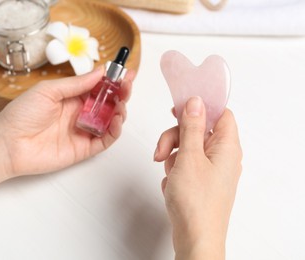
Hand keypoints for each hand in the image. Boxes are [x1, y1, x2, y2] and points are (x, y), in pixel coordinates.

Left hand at [0, 66, 134, 176]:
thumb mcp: (49, 90)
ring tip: (121, 103)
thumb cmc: (22, 114)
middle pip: (107, 103)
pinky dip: (115, 131)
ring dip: (120, 111)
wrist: (8, 144)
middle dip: (121, 93)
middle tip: (127, 85)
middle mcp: (79, 113)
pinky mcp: (84, 148)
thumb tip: (100, 72)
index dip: (113, 80)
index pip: (98, 87)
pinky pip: (105, 139)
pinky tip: (117, 120)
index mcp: (71, 97)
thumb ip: (76, 84)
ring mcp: (83, 131)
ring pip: (110, 121)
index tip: (126, 72)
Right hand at [154, 97, 241, 259]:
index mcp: (227, 147)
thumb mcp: (189, 157)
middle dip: (175, 137)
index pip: (219, 113)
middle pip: (197, 130)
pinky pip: (185, 165)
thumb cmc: (196, 202)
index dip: (200, 107)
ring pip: (188, 148)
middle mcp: (222, 157)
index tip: (179, 108)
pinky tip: (172, 183)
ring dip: (171, 155)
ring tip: (166, 171)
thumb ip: (192, 127)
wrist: (195, 238)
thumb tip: (196, 102)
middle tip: (162, 151)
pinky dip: (174, 170)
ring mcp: (211, 170)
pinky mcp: (201, 182)